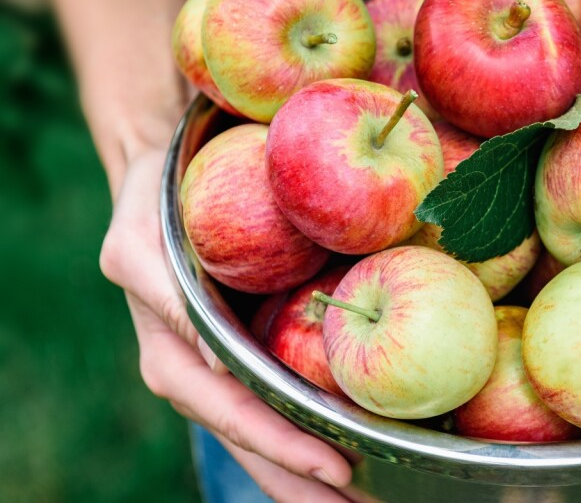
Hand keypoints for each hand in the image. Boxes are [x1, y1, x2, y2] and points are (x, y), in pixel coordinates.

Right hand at [100, 149, 353, 501]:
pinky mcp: (251, 353)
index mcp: (174, 361)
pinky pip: (284, 398)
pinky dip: (316, 427)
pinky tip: (358, 444)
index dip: (284, 449)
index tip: (337, 470)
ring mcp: (229, 371)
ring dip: (314, 472)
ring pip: (272, 434)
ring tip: (370, 498)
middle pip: (257, 445)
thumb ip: (165, 298)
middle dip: (304, 485)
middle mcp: (204, 376)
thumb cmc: (151, 204)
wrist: (164, 180)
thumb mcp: (140, 244)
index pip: (236, 417)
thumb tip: (212, 362)